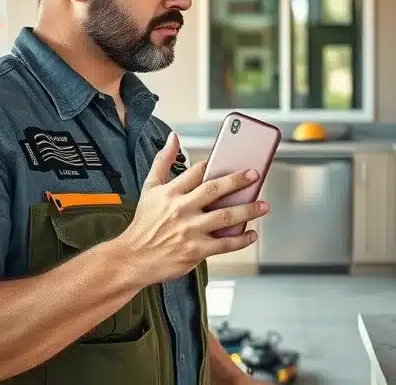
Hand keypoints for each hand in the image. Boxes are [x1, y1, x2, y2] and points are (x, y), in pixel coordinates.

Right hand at [118, 132, 268, 285]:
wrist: (133, 258)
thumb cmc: (144, 224)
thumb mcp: (149, 187)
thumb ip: (162, 160)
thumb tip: (173, 137)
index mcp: (170, 192)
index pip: (197, 172)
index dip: (215, 165)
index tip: (231, 159)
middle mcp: (181, 209)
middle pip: (215, 190)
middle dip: (238, 180)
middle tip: (255, 175)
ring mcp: (190, 230)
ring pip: (225, 216)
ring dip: (248, 210)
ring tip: (263, 205)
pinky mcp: (196, 250)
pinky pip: (224, 243)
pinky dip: (241, 239)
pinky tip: (251, 234)